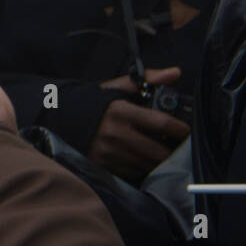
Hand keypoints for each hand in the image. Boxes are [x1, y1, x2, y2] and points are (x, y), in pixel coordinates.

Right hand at [89, 66, 189, 182]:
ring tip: (161, 154)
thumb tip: (175, 72)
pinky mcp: (101, 165)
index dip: (180, 129)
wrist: (59, 118)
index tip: (185, 131)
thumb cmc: (95, 103)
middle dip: (172, 151)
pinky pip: (132, 173)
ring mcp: (107, 152)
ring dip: (157, 162)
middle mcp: (114, 133)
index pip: (161, 123)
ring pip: (146, 164)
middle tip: (178, 148)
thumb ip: (148, 79)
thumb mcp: (117, 87)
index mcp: (120, 110)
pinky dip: (141, 168)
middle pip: (157, 151)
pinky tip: (143, 160)